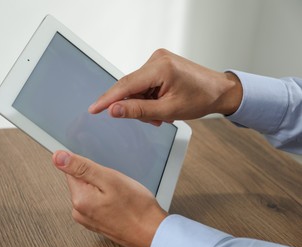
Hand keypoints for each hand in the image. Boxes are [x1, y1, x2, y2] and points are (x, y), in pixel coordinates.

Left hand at [52, 150, 166, 246]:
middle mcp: (79, 211)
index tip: (103, 171)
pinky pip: (96, 201)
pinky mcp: (95, 221)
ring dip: (103, 187)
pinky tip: (118, 202)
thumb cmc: (136, 208)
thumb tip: (58, 157)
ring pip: (90, 190)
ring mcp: (87, 218)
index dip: (90, 166)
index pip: (72, 170)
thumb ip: (81, 167)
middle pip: (81, 180)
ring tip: (119, 194)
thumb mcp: (109, 179)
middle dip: (98, 177)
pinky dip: (106, 198)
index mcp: (79, 199)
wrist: (151, 232)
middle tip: (115, 184)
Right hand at [88, 49, 242, 125]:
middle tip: (155, 119)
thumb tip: (114, 110)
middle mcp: (156, 59)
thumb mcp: (168, 110)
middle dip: (138, 106)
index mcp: (160, 67)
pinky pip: (144, 85)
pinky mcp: (159, 64)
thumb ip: (138, 110)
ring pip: (137, 89)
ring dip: (146, 104)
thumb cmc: (201, 98)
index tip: (94, 109)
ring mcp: (158, 60)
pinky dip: (150, 98)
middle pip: (131, 88)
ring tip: (164, 113)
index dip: (108, 99)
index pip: (125, 85)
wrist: (219, 90)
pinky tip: (162, 105)